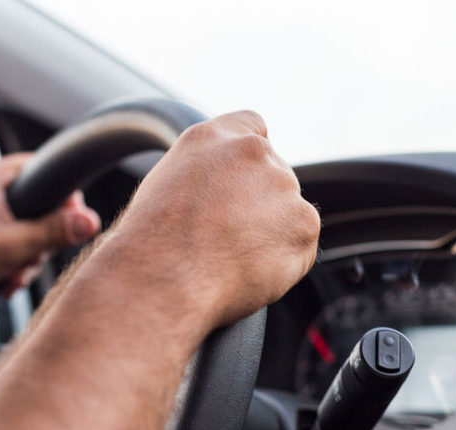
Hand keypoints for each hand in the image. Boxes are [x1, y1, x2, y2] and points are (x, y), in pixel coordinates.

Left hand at [0, 154, 100, 310]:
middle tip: (33, 258)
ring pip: (23, 230)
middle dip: (40, 240)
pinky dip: (10, 264)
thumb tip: (90, 220)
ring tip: (13, 277)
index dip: (63, 197)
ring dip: (25, 258)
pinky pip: (6, 244)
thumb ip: (53, 232)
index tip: (71, 222)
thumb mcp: (11, 247)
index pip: (43, 169)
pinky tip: (3, 284)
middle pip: (36, 206)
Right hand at [100, 111, 319, 330]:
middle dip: (259, 206)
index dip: (251, 159)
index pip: (251, 127)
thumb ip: (202, 175)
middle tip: (227, 240)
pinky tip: (246, 273)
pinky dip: (281, 264)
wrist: (166, 277)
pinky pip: (299, 247)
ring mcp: (283, 186)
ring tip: (230, 260)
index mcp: (211, 137)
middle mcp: (252, 152)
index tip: (242, 185)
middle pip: (274, 176)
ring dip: (270, 236)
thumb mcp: (163, 189)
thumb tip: (221, 194)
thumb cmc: (152, 244)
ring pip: (288, 213)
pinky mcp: (303, 224)